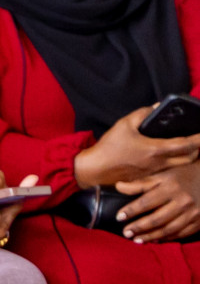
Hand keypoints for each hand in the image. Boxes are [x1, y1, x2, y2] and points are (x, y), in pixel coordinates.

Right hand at [75, 105, 199, 186]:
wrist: (94, 169)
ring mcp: (154, 172)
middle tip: (197, 140)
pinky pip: (168, 170)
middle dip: (197, 149)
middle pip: (189, 158)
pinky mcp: (147, 177)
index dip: (199, 138)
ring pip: (180, 166)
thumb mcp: (124, 124)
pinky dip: (174, 163)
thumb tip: (158, 106)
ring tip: (187, 148)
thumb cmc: (108, 147)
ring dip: (187, 157)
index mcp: (155, 149)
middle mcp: (159, 162)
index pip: (186, 144)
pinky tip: (169, 157)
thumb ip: (144, 113)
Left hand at [115, 163, 199, 241]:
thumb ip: (142, 183)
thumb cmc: (183, 176)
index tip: (119, 217)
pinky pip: (180, 234)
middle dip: (139, 227)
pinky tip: (154, 240)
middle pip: (157, 219)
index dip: (132, 210)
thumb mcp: (164, 175)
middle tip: (125, 233)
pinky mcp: (199, 222)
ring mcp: (192, 213)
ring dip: (150, 236)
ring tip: (136, 240)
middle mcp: (183, 201)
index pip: (147, 201)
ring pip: (168, 229)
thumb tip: (118, 186)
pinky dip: (166, 239)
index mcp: (171, 187)